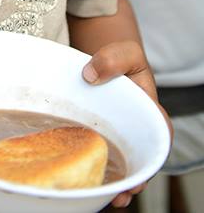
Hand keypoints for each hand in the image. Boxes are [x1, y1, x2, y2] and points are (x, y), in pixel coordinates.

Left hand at [82, 40, 171, 207]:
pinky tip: (90, 184)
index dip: (155, 151)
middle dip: (137, 178)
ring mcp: (120, 137)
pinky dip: (100, 172)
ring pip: (124, 164)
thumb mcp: (123, 53)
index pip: (160, 133)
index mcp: (150, 110)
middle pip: (143, 158)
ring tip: (112, 198)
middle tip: (125, 192)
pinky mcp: (101, 140)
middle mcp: (137, 129)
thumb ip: (113, 59)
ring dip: (119, 182)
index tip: (145, 165)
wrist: (100, 62)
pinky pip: (103, 159)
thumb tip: (91, 76)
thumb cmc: (119, 59)